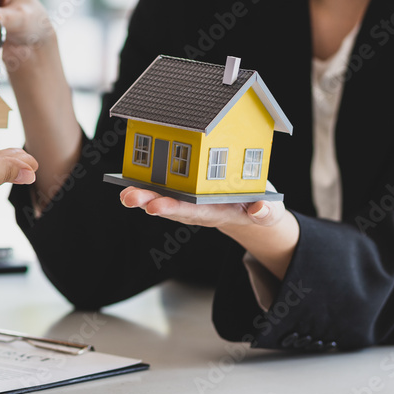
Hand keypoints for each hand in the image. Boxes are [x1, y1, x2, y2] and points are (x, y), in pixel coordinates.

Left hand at [118, 186, 299, 279]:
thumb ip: (266, 212)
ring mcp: (188, 201)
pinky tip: (128, 180)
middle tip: (131, 198)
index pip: (191, 212)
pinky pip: (163, 188)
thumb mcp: (269, 211)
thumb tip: (260, 210)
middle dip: (150, 202)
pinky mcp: (183, 192)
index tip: (156, 207)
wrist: (249, 208)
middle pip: (170, 206)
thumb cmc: (258, 206)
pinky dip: (146, 184)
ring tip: (124, 193)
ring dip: (142, 195)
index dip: (173, 209)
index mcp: (216, 212)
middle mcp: (196, 209)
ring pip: (162, 198)